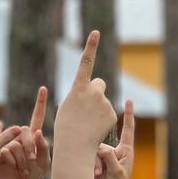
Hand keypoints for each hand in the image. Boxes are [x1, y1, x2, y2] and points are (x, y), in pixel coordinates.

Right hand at [0, 86, 50, 178]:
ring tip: (23, 170)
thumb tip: (37, 131)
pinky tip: (11, 169)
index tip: (43, 88)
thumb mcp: (44, 163)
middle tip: (32, 161)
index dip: (40, 103)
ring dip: (21, 159)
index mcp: (33, 138)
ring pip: (16, 144)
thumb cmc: (34, 178)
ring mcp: (9, 144)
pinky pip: (6, 151)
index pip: (37, 117)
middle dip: (29, 147)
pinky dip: (11, 162)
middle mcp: (21, 138)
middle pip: (25, 131)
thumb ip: (43, 147)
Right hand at [55, 32, 116, 148]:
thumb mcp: (68, 105)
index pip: (86, 62)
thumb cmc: (65, 126)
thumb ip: (81, 94)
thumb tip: (95, 90)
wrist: (75, 146)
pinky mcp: (112, 115)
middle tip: (87, 106)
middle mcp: (94, 91)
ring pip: (102, 102)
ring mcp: (104, 103)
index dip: (91, 46)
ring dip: (97, 110)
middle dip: (96, 91)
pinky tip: (95, 129)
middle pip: (99, 84)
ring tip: (87, 123)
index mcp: (79, 87)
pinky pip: (107, 114)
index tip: (96, 33)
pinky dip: (102, 120)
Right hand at [94, 100, 134, 178]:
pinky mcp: (93, 165)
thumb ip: (109, 157)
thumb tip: (100, 147)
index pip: (128, 129)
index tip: (129, 100)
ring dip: (94, 164)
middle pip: (103, 142)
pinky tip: (92, 177)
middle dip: (100, 156)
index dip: (128, 115)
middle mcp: (114, 152)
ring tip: (97, 177)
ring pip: (93, 150)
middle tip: (101, 172)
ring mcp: (103, 158)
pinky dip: (89, 167)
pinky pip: (87, 158)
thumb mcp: (117, 173)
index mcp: (126, 152)